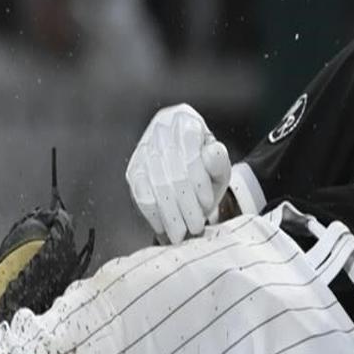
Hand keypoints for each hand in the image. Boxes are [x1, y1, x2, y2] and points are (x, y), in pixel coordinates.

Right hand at [126, 103, 230, 243]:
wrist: (188, 165)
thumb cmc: (205, 164)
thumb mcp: (219, 162)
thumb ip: (218, 159)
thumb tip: (211, 154)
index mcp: (184, 120)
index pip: (190, 152)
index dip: (198, 181)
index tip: (207, 204)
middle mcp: (161, 129)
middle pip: (172, 171)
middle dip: (185, 205)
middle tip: (195, 227)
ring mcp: (144, 148)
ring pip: (155, 184)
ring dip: (169, 213)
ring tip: (180, 233)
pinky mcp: (134, 168)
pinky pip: (140, 193)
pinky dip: (152, 213)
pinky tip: (162, 226)